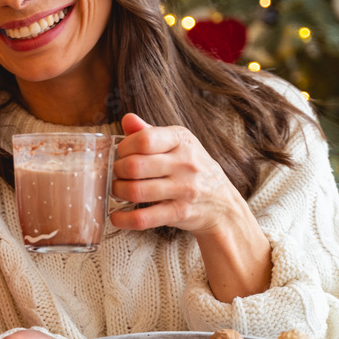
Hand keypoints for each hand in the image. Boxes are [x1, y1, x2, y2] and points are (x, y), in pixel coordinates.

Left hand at [109, 113, 243, 235]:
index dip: (124, 147)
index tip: (122, 153)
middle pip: (135, 166)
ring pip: (136, 191)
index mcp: (181, 140)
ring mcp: (184, 189)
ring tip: (117, 189)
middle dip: (117, 170)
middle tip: (117, 173)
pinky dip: (124, 219)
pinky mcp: (179, 213)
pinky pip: (143, 218)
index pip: (144, 139)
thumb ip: (149, 132)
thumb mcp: (177, 144)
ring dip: (118, 191)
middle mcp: (185, 163)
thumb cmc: (192, 168)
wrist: (222, 203)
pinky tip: (117, 216)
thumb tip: (127, 119)